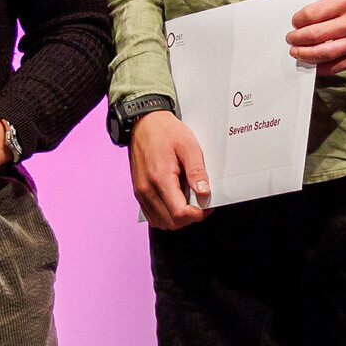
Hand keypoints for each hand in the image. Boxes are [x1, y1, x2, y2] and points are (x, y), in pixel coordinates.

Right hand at [128, 110, 210, 229]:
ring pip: (161, 222)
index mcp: (160, 178)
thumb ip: (197, 171)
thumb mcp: (188, 146)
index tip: (207, 206)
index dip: (197, 214)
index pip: (180, 213)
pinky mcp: (138, 192)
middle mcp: (147, 189)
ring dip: (177, 218)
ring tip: (188, 202)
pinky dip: (165, 215)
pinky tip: (175, 201)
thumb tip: (204, 192)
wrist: (143, 123)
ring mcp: (140, 192)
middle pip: (171, 223)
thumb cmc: (165, 132)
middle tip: (200, 204)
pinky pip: (152, 215)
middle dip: (189, 218)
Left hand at [285, 0, 345, 75]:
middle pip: (315, 34)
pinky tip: (310, 62)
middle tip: (290, 39)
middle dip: (297, 38)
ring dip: (304, 54)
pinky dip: (318, 67)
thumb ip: (320, 0)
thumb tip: (296, 10)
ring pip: (323, 53)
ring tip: (295, 51)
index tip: (294, 23)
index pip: (312, 13)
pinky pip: (334, 67)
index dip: (298, 20)